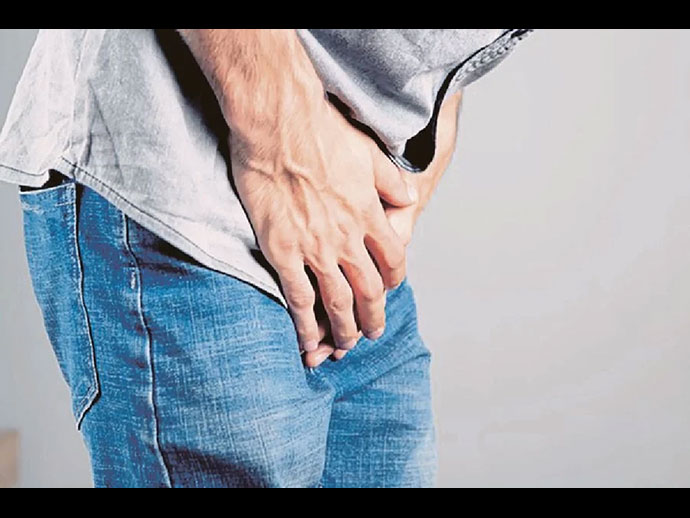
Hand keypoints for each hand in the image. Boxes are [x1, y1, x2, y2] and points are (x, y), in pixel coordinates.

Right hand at [178, 29, 416, 353]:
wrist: (279, 125)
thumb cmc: (322, 131)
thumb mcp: (370, 152)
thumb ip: (391, 181)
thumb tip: (408, 199)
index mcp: (369, 215)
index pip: (392, 259)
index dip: (394, 279)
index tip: (391, 288)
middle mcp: (347, 238)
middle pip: (369, 290)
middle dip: (374, 317)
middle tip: (373, 333)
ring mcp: (316, 248)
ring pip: (338, 301)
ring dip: (344, 328)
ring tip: (346, 346)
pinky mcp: (284, 251)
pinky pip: (299, 297)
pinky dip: (306, 323)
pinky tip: (308, 340)